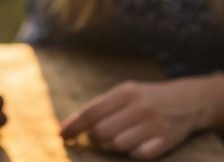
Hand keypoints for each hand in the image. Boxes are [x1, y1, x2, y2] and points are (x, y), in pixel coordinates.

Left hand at [60, 79, 210, 158]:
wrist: (187, 101)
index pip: (91, 112)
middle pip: (102, 131)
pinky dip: (134, 153)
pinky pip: (140, 155)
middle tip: (97, 136)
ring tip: (121, 136)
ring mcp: (153, 124)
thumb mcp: (125, 93)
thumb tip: (73, 123)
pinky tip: (138, 143)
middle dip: (94, 137)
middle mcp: (138, 107)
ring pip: (119, 145)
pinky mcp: (166, 141)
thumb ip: (103, 106)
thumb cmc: (145, 98)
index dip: (74, 125)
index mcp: (124, 92)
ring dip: (114, 145)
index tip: (61, 135)